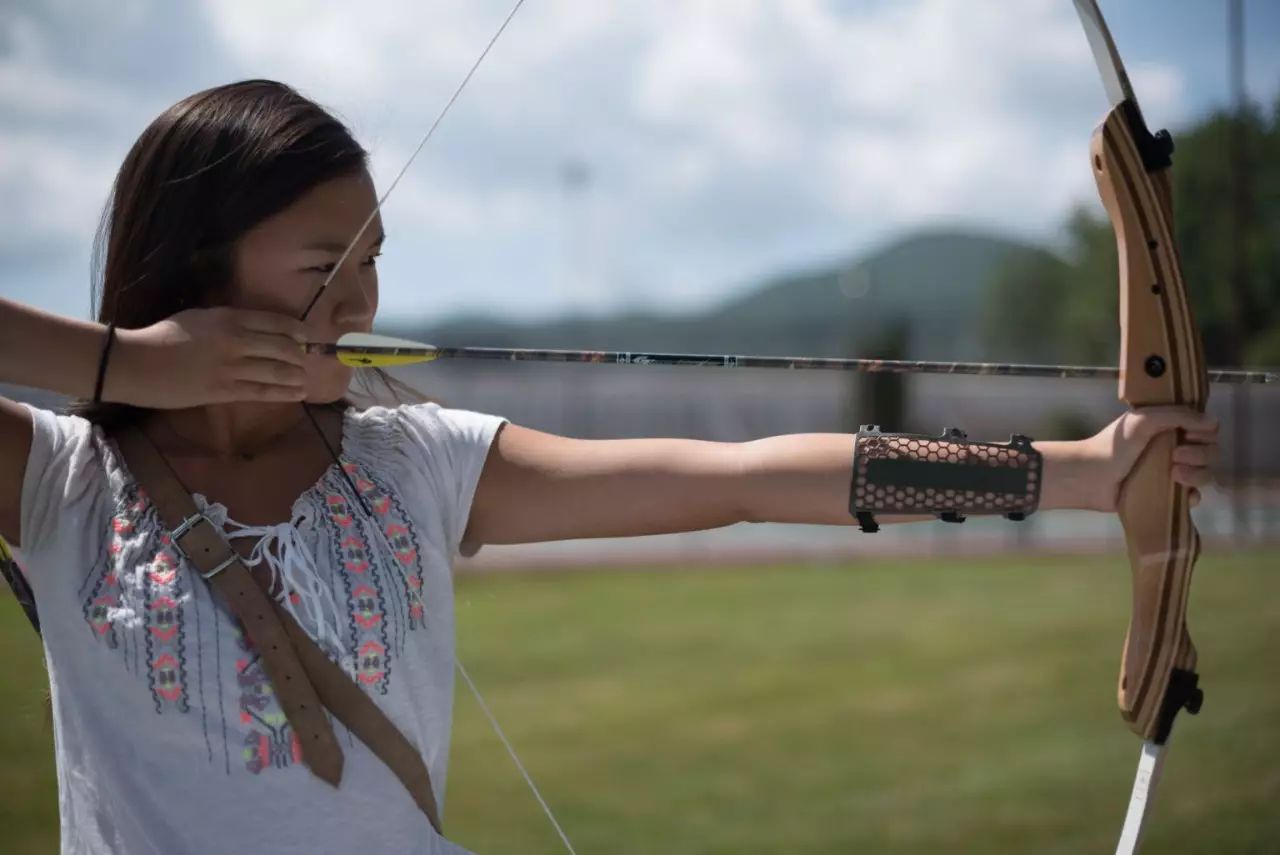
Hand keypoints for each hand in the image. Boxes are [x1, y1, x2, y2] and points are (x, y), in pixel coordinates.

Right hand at [105, 307, 309, 408]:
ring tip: (305, 379)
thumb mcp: (200, 317)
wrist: (137, 362)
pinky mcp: (224, 391)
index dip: (297, 330)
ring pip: (277, 371)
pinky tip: (298, 394)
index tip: (306, 336)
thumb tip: (257, 328)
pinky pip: (263, 392)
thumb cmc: (164, 336)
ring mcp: (231, 367)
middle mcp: (236, 340)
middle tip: (306, 360)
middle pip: (283, 347)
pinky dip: (284, 393)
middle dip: (300, 355)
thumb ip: (229, 321)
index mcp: (229, 317)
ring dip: (297, 376)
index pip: (276, 322)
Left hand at [1044, 408, 1219, 512]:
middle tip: (1177, 454)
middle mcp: (1175, 448)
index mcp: (1170, 428)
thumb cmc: (1115, 446)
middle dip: (1200, 454)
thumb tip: (1212, 422)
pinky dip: (1193, 495)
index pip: (1206, 429)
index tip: (1190, 434)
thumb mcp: (1143, 420)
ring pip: (1205, 474)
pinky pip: (1194, 496)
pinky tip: (1183, 494)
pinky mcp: (1167, 494)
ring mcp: (1172, 472)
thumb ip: (1178, 415)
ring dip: (1197, 474)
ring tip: (1174, 474)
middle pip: (1210, 451)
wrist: (1092, 478)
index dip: (1204, 433)